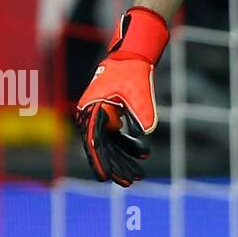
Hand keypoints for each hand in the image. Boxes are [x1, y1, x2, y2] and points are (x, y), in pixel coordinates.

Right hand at [75, 7, 168, 186]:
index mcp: (92, 110)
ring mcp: (100, 117)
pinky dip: (129, 145)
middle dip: (117, 165)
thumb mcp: (138, 91)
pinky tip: (143, 154)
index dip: (101, 161)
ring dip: (124, 158)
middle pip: (103, 147)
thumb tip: (146, 134)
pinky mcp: (110, 116)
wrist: (132, 54)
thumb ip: (142, 112)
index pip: (95, 142)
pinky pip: (117, 136)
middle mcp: (91, 116)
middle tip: (129, 182)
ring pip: (111, 144)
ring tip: (138, 175)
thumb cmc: (132, 69)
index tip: (106, 178)